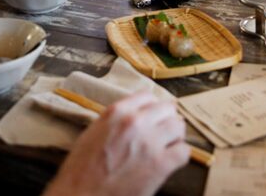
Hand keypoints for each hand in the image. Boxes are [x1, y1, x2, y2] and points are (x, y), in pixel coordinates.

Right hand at [44, 93, 190, 195]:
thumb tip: (134, 117)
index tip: (153, 117)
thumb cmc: (81, 170)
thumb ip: (115, 121)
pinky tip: (171, 162)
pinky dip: (179, 156)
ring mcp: (150, 142)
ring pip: (179, 127)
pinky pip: (184, 152)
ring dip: (175, 137)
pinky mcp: (160, 164)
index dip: (152, 108)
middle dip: (166, 120)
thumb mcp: (93, 133)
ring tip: (168, 147)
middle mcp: (135, 121)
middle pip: (168, 108)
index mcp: (116, 112)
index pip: (147, 96)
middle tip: (163, 133)